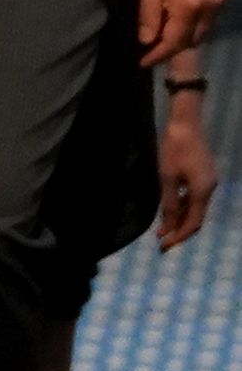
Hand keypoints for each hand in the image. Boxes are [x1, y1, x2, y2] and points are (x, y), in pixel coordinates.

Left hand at [137, 0, 229, 66]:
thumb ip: (148, 12)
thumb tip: (146, 39)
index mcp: (188, 5)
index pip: (174, 42)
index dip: (158, 55)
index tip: (143, 62)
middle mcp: (210, 7)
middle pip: (193, 39)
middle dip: (173, 47)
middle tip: (153, 48)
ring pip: (205, 29)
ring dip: (186, 35)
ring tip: (166, 32)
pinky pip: (212, 16)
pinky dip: (197, 21)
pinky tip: (183, 16)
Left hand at [157, 83, 216, 250]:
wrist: (185, 123)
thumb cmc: (174, 150)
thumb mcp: (167, 178)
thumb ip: (168, 203)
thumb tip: (167, 226)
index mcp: (203, 192)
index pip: (192, 223)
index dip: (178, 237)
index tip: (163, 247)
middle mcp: (209, 190)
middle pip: (195, 217)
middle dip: (179, 230)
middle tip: (161, 242)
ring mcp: (207, 181)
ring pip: (194, 207)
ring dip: (179, 218)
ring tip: (161, 229)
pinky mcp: (202, 174)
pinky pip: (193, 196)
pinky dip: (181, 205)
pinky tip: (169, 208)